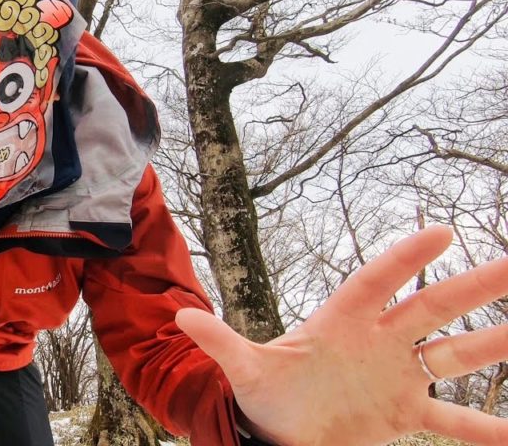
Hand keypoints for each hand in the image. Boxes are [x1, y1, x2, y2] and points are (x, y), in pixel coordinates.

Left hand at [177, 225, 507, 445]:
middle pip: (432, 307)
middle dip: (474, 286)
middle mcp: (379, 341)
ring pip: (454, 355)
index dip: (405, 260)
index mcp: (341, 321)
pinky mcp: (405, 412)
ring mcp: (397, 375)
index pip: (377, 282)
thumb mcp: (244, 369)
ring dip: (493, 344)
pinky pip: (453, 421)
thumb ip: (222, 344)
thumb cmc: (265, 392)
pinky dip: (483, 430)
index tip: (441, 234)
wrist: (281, 431)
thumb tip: (182, 320)